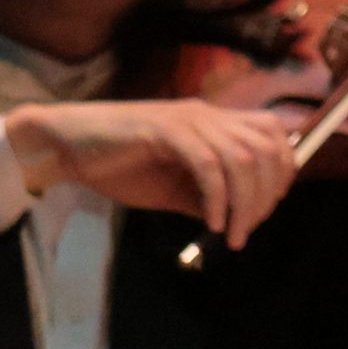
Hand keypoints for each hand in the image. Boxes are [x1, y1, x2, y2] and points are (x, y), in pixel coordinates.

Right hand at [4, 99, 300, 245]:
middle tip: (248, 228)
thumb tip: (239, 217)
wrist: (65, 147)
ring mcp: (186, 119)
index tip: (266, 208)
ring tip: (232, 234)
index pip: (273, 134)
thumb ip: (208, 196)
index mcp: (213, 121)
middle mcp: (207, 114)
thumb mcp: (174, 187)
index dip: (282, 171)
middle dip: (267, 194)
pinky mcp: (164, 130)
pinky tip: (211, 223)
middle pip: (266, 148)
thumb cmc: (118, 165)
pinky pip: (207, 165)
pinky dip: (217, 198)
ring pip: (242, 159)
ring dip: (245, 204)